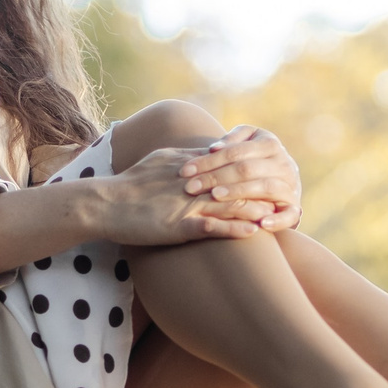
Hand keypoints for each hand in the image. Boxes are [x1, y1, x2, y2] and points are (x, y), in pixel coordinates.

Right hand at [88, 145, 284, 245]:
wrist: (102, 203)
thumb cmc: (126, 185)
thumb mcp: (156, 161)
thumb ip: (181, 158)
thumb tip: (202, 154)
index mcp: (185, 164)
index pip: (224, 162)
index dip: (248, 167)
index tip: (268, 171)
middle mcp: (190, 181)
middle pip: (234, 181)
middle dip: (260, 186)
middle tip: (284, 191)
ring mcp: (185, 204)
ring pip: (229, 203)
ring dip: (256, 208)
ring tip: (279, 213)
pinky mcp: (179, 226)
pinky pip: (213, 227)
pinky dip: (235, 229)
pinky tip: (254, 233)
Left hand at [178, 125, 301, 230]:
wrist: (282, 182)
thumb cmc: (252, 161)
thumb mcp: (246, 144)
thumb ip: (232, 141)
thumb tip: (214, 147)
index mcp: (270, 144)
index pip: (236, 151)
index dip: (209, 160)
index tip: (185, 170)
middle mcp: (283, 163)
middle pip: (246, 168)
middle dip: (216, 177)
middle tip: (190, 187)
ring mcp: (290, 186)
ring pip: (265, 187)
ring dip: (239, 192)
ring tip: (215, 197)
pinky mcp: (295, 209)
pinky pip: (290, 215)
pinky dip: (277, 220)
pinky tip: (260, 224)